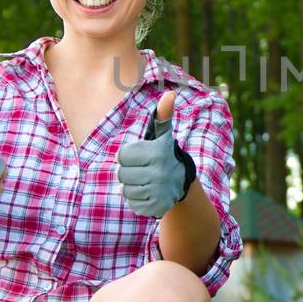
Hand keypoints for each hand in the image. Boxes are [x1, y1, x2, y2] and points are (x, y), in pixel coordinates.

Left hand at [116, 90, 197, 218]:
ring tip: (143, 181)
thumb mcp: (163, 134)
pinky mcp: (156, 208)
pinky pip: (132, 204)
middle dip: (127, 172)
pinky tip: (146, 193)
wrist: (181, 182)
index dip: (126, 156)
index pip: (121, 156)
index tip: (137, 156)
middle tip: (140, 170)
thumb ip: (163, 114)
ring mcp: (158, 192)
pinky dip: (136, 199)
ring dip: (130, 186)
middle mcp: (159, 173)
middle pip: (121, 174)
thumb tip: (170, 93)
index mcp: (157, 153)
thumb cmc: (164, 153)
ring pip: (125, 190)